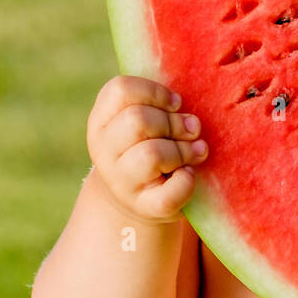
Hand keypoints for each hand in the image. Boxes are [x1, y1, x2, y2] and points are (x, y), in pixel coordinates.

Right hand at [87, 75, 206, 223]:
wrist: (137, 198)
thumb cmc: (146, 147)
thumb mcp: (143, 122)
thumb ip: (159, 107)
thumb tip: (188, 119)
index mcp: (101, 122)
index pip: (120, 90)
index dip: (155, 92)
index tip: (176, 103)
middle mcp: (103, 151)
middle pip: (137, 120)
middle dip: (174, 122)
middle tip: (191, 129)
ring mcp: (121, 182)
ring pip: (151, 153)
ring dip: (184, 150)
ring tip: (196, 151)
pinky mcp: (145, 206)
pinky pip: (171, 190)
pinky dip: (187, 180)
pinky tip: (188, 174)